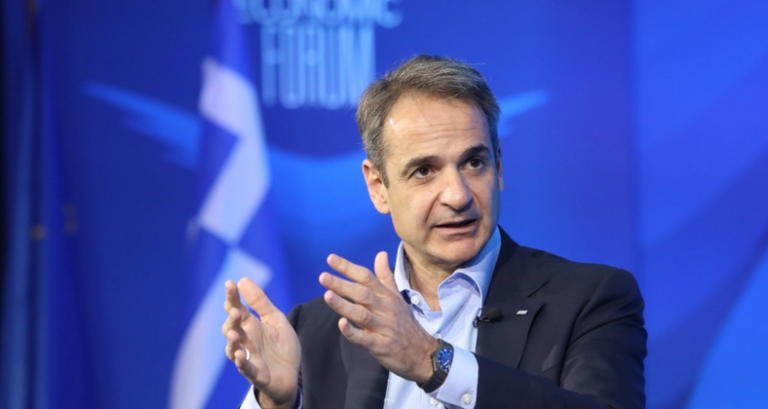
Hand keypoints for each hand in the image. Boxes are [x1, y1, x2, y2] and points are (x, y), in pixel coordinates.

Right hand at [222, 278, 300, 408]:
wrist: (291, 375)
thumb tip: (243, 279)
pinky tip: (241, 355)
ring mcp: (248, 357)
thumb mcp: (275, 320)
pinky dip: (241, 362)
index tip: (229, 283)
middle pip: (231, 327)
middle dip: (232, 320)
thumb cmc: (281, 346)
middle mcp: (245, 340)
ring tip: (234, 333)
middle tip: (235, 311)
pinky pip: (245, 368)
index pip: (237, 308)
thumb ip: (260, 302)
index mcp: (250, 325)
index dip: (232, 297)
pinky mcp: (255, 373)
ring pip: (233, 349)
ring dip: (232, 341)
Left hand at [319, 252, 439, 383]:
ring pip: (362, 314)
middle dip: (342, 284)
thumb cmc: (405, 323)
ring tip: (327, 295)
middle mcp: (385, 309)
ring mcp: (383, 327)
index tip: (331, 259)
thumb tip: (381, 254)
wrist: (422, 353)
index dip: (349, 268)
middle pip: (362, 294)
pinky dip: (352, 331)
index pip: (367, 278)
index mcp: (387, 296)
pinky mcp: (380, 345)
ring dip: (344, 305)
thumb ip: (385, 276)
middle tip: (323, 277)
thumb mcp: (397, 297)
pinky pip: (364, 338)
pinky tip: (341, 324)